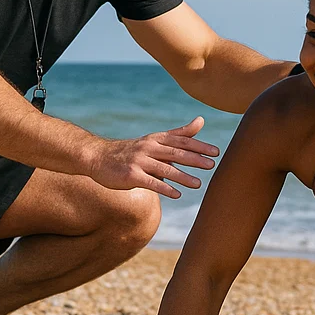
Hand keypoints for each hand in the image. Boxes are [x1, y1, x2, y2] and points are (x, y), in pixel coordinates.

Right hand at [88, 117, 218, 197]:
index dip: (199, 145)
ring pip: (164, 168)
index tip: (216, 152)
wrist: (98, 158)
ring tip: (198, 184)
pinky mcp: (131, 175)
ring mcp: (139, 161)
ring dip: (182, 177)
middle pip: (175, 152)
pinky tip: (177, 194)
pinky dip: (164, 188)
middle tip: (212, 165)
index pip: (181, 140)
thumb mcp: (155, 140)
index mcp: (156, 139)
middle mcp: (148, 147)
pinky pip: (150, 182)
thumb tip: (202, 120)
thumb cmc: (131, 151)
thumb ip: (180, 133)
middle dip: (195, 159)